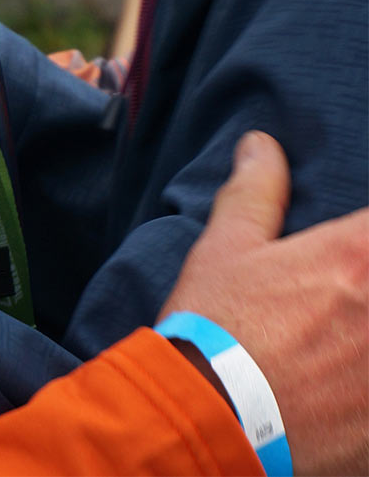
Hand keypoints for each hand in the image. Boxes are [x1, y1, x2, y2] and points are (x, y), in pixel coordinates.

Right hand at [162, 131, 368, 475]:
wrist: (211, 420)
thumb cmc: (217, 328)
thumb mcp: (226, 247)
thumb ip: (256, 191)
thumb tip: (262, 146)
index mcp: (355, 253)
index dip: (367, 236)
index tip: (356, 249)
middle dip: (368, 283)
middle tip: (344, 301)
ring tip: (349, 343)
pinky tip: (355, 384)